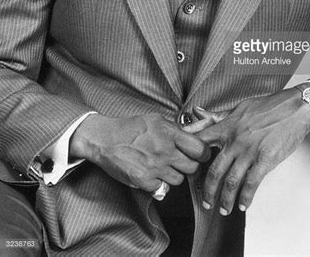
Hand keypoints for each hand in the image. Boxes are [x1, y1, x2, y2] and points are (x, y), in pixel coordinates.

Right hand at [69, 113, 210, 192]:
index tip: (200, 154)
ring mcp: (154, 167)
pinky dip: (159, 185)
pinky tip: (151, 175)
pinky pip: (162, 190)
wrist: (105, 139)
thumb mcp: (157, 120)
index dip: (203, 154)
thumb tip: (203, 127)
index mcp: (170, 133)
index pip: (200, 149)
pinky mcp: (144, 181)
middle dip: (189, 166)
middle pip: (192, 167)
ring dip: (173, 176)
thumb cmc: (131, 128)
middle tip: (180, 162)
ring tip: (162, 167)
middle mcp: (164, 150)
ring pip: (178, 180)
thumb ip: (178, 129)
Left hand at [189, 89, 309, 214]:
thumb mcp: (239, 107)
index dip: (190, 157)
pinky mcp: (265, 159)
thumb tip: (196, 112)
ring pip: (231, 181)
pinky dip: (246, 197)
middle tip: (206, 202)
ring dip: (226, 199)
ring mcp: (250, 151)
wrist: (294, 108)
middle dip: (208, 191)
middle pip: (214, 170)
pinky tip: (243, 205)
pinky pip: (252, 183)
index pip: (201, 142)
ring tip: (224, 209)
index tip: (186, 171)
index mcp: (227, 127)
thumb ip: (217, 116)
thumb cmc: (268, 106)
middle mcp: (235, 140)